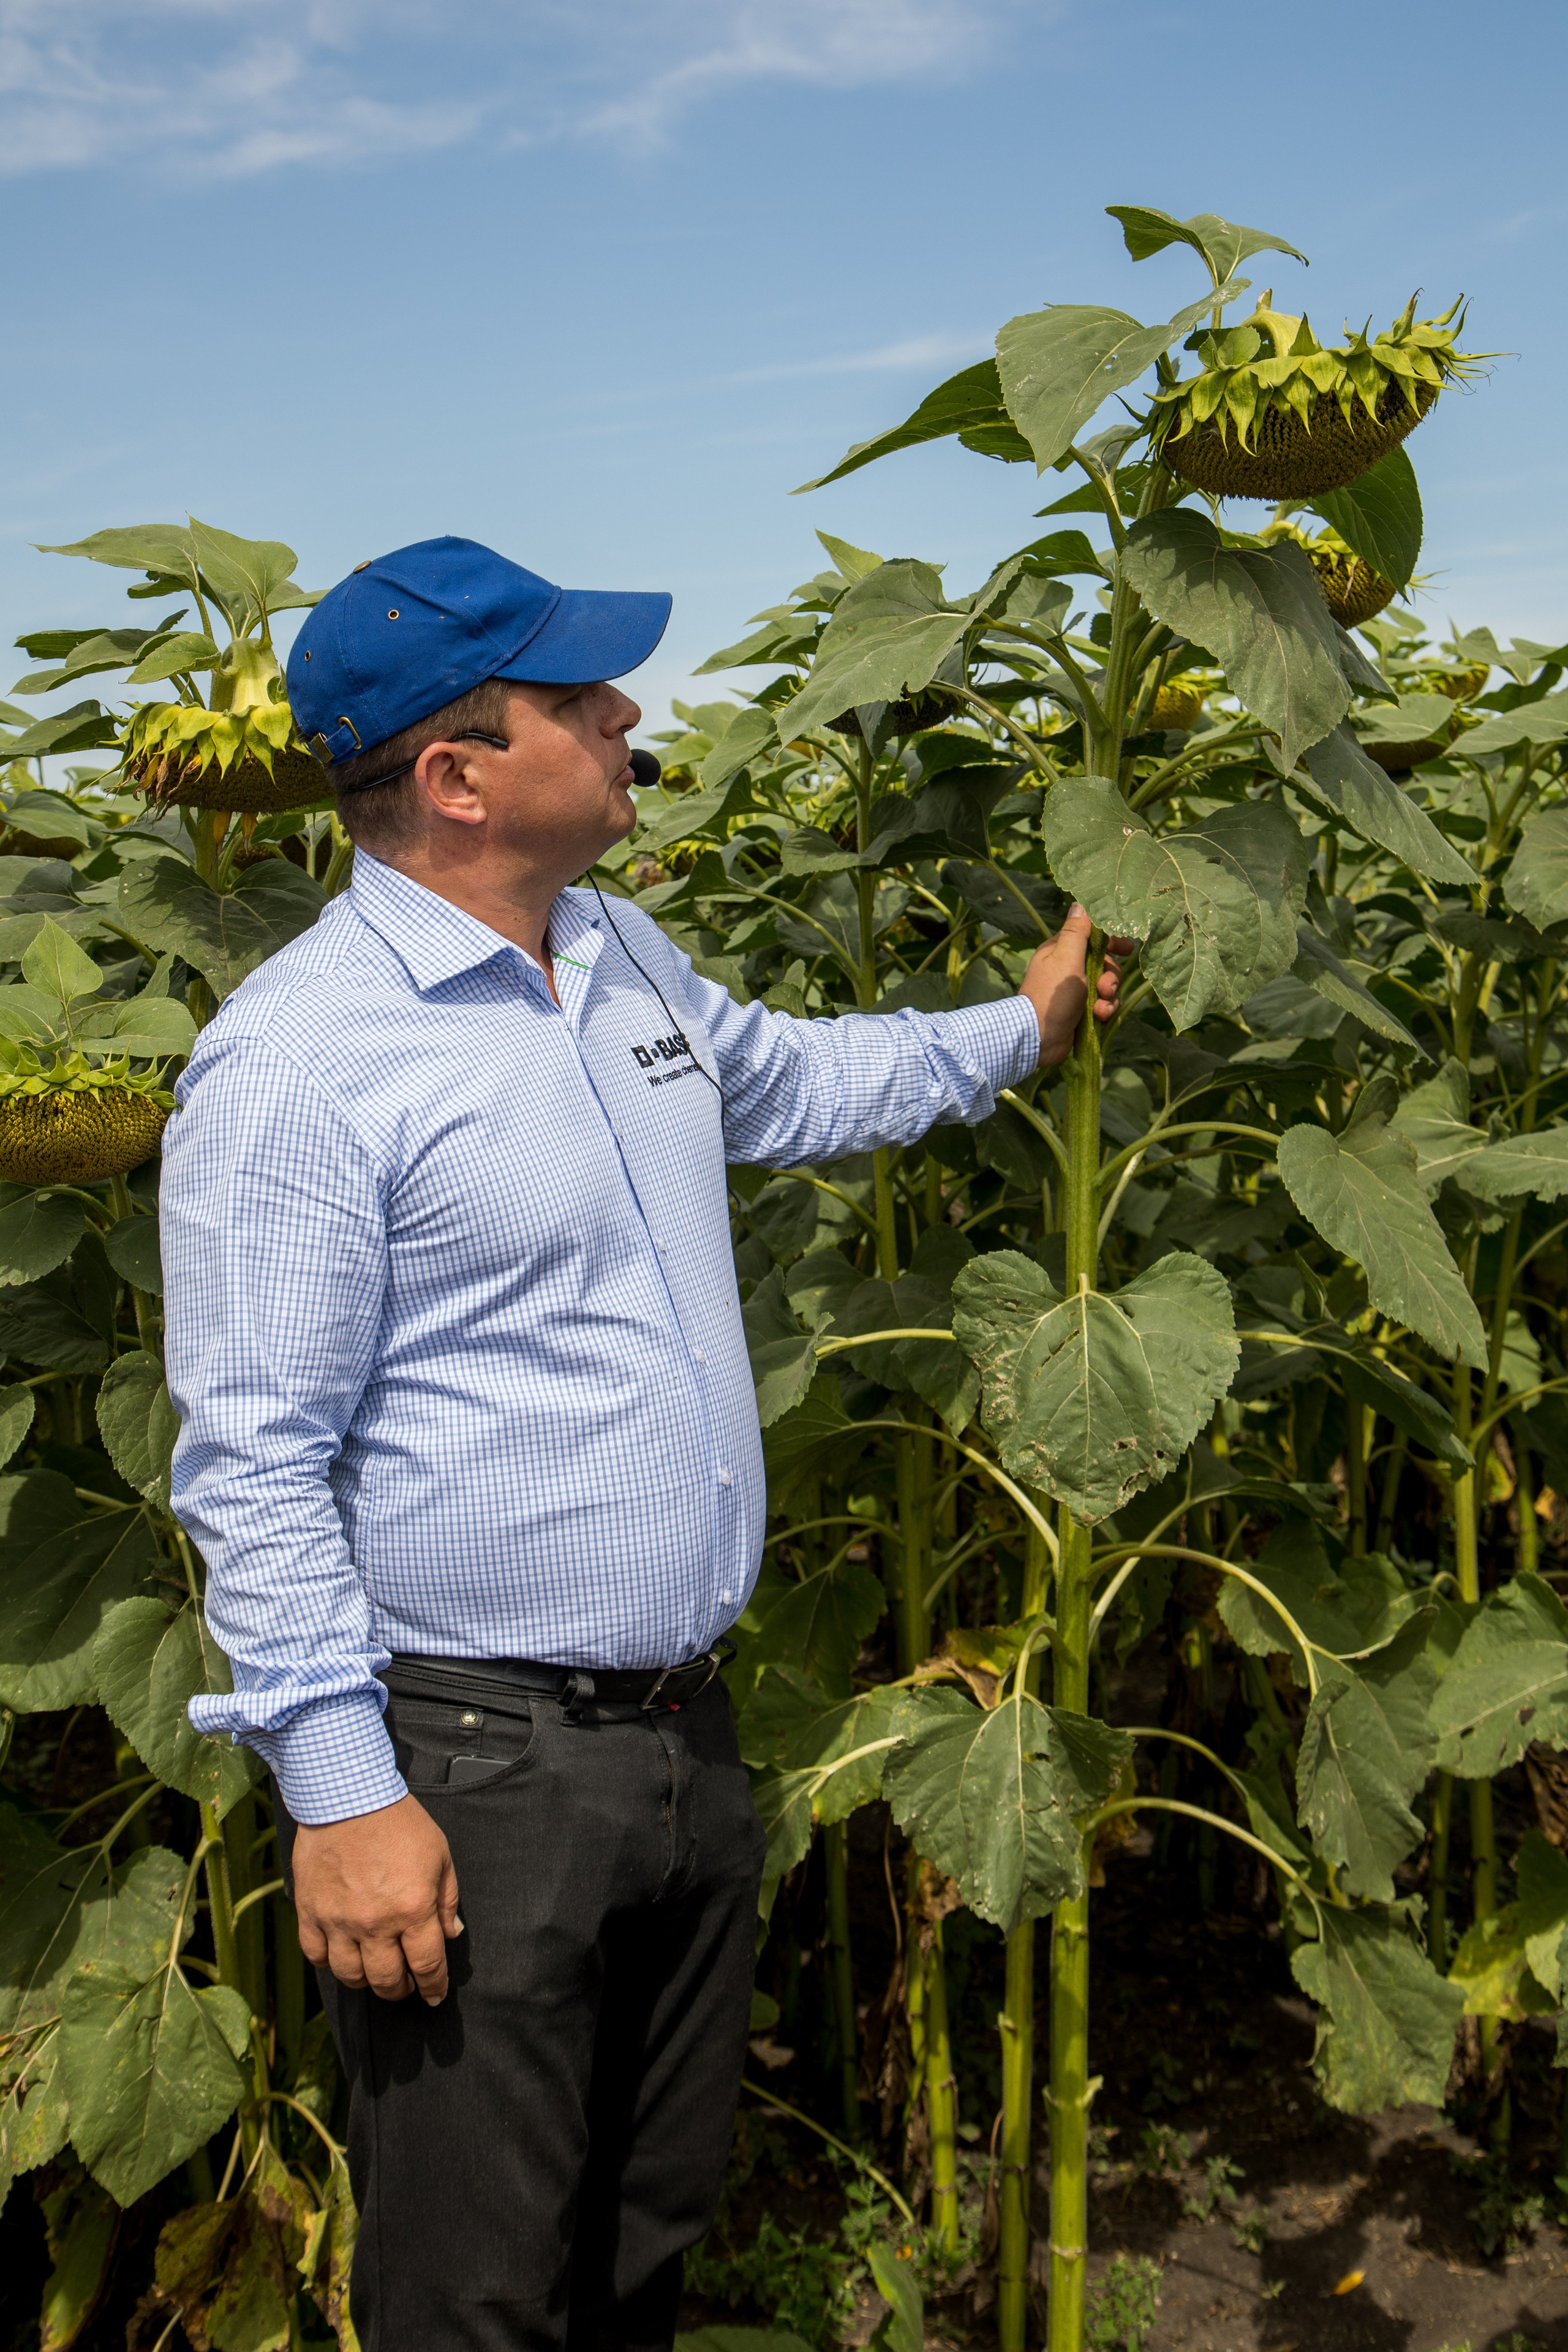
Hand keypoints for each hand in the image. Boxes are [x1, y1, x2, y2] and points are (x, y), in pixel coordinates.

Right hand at [292, 1793, 462, 2004]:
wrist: (348, 1797)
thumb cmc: (396, 1821)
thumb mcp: (439, 1855)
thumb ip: (447, 1900)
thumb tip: (451, 1934)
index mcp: (413, 1909)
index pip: (427, 1965)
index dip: (434, 1986)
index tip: (434, 1994)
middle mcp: (376, 1923)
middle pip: (388, 1981)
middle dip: (401, 1990)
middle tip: (405, 1984)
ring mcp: (339, 1921)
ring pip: (351, 1976)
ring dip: (366, 1981)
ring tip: (374, 1972)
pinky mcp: (310, 1913)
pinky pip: (316, 1956)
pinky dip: (329, 1962)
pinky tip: (341, 1954)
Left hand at [1021, 905, 1132, 1067]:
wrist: (1037, 1038)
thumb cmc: (1051, 994)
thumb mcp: (1066, 957)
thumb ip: (1076, 932)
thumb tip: (1081, 904)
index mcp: (1062, 951)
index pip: (1093, 937)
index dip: (1111, 941)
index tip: (1126, 948)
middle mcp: (1069, 968)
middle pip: (1105, 963)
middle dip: (1111, 975)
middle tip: (1107, 987)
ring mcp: (1075, 991)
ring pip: (1107, 986)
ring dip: (1109, 996)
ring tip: (1101, 1007)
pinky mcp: (1081, 1011)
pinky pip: (1103, 1004)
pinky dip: (1104, 1010)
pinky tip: (1099, 1017)